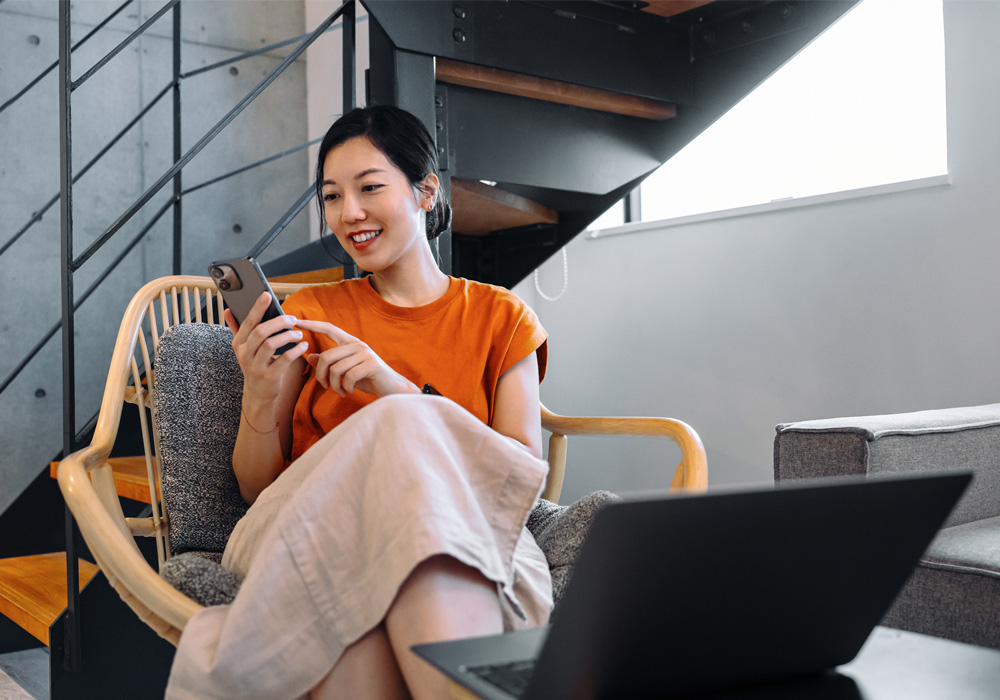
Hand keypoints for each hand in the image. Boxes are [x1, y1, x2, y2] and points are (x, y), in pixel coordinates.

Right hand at [225, 293, 308, 403]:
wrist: (258, 394)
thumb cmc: (254, 365)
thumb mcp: (244, 349)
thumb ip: (237, 328)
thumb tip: (228, 310)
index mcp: (239, 344)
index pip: (248, 322)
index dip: (257, 308)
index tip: (267, 295)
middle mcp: (245, 354)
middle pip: (260, 331)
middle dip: (278, 322)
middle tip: (293, 319)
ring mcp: (256, 366)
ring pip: (271, 344)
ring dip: (288, 336)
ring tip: (298, 334)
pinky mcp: (270, 377)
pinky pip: (284, 359)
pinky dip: (296, 350)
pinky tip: (303, 346)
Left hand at [294, 319, 418, 397]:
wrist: (392, 390)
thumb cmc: (368, 379)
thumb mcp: (345, 372)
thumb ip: (330, 364)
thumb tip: (310, 356)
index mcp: (350, 343)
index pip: (329, 328)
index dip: (312, 324)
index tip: (295, 321)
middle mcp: (357, 344)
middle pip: (326, 357)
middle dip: (321, 376)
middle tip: (325, 387)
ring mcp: (365, 353)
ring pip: (335, 369)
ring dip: (334, 385)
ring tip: (340, 391)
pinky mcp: (371, 364)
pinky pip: (348, 376)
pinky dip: (346, 388)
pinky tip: (349, 391)